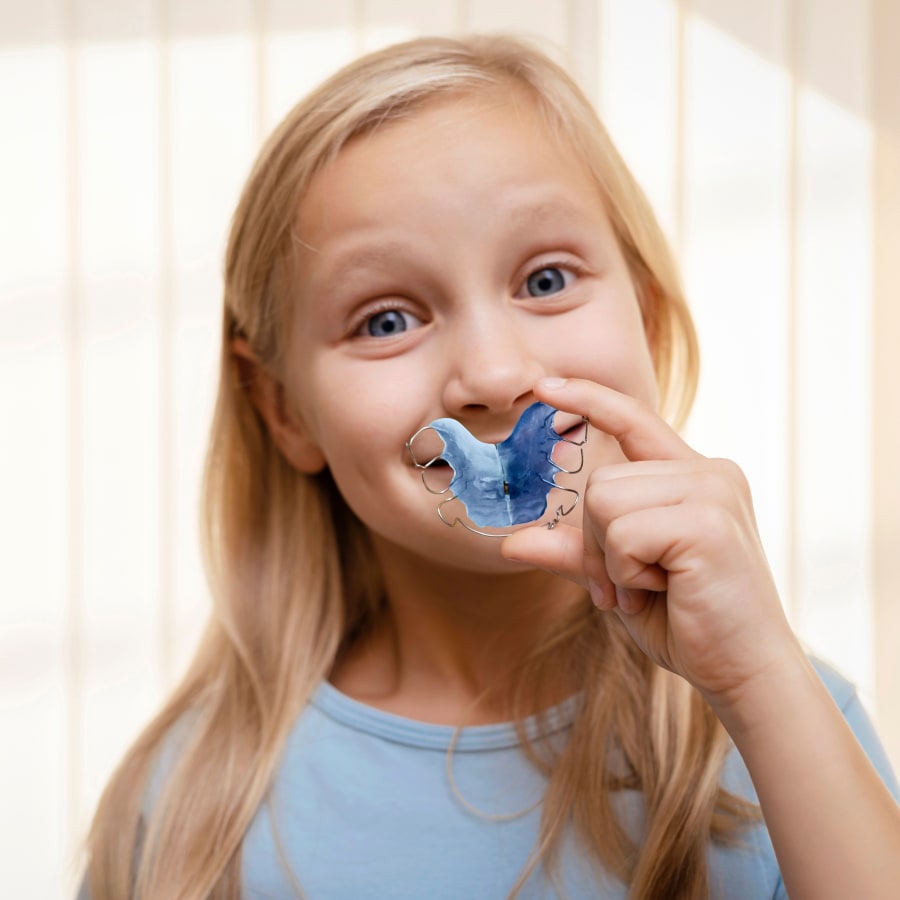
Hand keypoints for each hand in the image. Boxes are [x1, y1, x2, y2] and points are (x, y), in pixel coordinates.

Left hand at [502, 377, 800, 709]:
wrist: (745, 672)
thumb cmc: (687, 622)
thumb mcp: (619, 579)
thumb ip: (575, 551)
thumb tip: (509, 543)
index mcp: (693, 476)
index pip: (633, 419)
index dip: (587, 398)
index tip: (544, 385)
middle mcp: (709, 472)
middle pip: (600, 482)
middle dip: (597, 544)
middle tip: (626, 587)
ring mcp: (713, 491)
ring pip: (604, 501)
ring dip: (611, 560)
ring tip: (650, 589)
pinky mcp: (708, 522)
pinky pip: (622, 533)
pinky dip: (625, 573)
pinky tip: (665, 591)